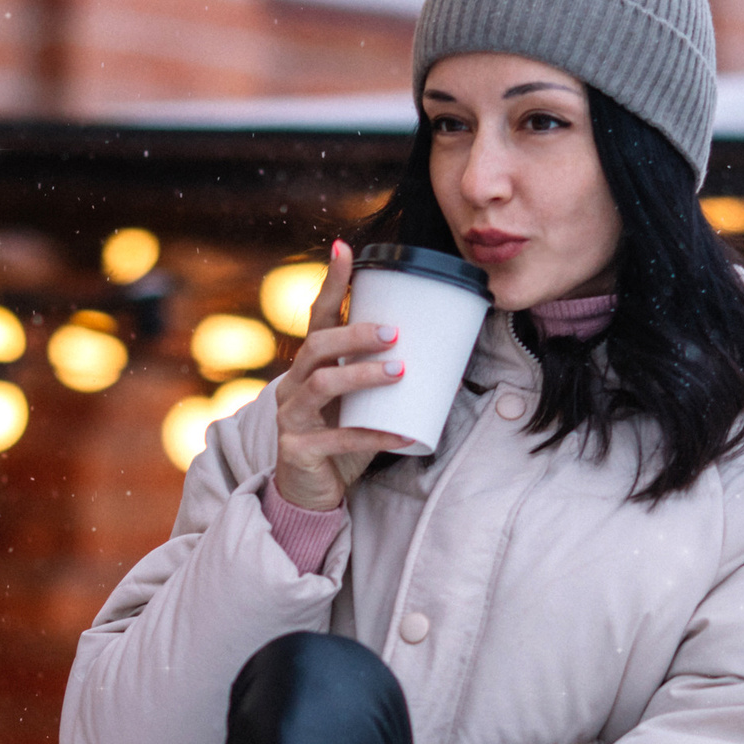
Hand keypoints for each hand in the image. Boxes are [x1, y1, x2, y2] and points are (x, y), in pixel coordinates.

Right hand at [272, 240, 413, 511]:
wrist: (311, 494)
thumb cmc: (341, 441)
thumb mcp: (360, 406)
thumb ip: (388, 384)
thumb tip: (452, 367)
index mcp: (307, 366)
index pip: (316, 316)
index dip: (330, 283)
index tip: (344, 248)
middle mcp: (291, 385)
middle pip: (316, 345)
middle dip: (355, 334)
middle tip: (395, 333)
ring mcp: (291, 417)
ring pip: (320, 384)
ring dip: (362, 375)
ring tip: (399, 372)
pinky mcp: (298, 450)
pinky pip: (337, 439)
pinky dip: (373, 435)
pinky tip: (402, 434)